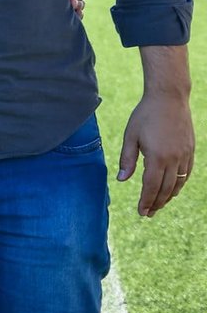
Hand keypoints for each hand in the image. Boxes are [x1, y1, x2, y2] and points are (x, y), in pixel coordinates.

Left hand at [118, 46, 193, 216]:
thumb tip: (122, 180)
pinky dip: (179, 184)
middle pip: (166, 189)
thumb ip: (127, 159)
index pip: (151, 187)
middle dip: (157, 203)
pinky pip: (186, 173)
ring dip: (168, 196)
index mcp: (157, 157)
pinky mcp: (190, 150)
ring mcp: (185, 155)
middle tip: (148, 213)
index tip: (141, 212)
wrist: (169, 98)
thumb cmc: (145, 115)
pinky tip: (172, 188)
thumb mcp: (130, 136)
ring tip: (158, 204)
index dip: (146, 201)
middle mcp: (174, 159)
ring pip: (178, 183)